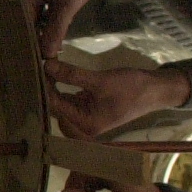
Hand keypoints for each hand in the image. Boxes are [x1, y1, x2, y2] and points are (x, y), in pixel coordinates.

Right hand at [21, 0, 116, 56]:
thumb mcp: (69, 5)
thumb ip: (56, 31)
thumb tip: (46, 55)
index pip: (20, 24)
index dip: (28, 43)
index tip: (34, 61)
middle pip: (23, 21)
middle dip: (33, 39)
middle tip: (41, 59)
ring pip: (31, 16)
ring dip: (40, 31)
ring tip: (46, 52)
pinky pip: (37, 9)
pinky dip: (44, 21)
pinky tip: (52, 34)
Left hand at [47, 58, 189, 137]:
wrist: (157, 90)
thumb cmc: (133, 88)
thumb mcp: (100, 80)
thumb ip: (72, 74)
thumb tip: (47, 66)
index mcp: (86, 125)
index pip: (56, 106)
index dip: (44, 87)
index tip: (35, 68)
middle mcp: (83, 126)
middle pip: (56, 107)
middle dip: (47, 88)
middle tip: (35, 66)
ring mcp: (86, 118)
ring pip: (61, 102)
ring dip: (53, 87)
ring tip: (43, 68)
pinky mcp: (89, 108)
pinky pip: (70, 99)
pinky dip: (63, 87)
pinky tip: (55, 73)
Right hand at [59, 171, 170, 191]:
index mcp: (118, 169)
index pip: (84, 166)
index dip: (71, 173)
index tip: (64, 164)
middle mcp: (118, 162)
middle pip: (84, 169)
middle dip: (75, 190)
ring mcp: (119, 167)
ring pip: (89, 174)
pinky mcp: (119, 174)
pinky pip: (97, 177)